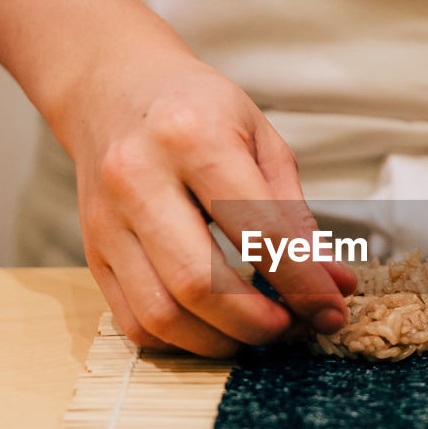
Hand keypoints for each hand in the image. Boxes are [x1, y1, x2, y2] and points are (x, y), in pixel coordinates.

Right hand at [62, 45, 355, 355]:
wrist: (112, 87)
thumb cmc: (196, 110)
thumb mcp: (259, 139)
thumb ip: (295, 215)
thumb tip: (335, 282)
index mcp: (192, 137)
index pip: (258, 232)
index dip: (303, 283)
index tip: (332, 309)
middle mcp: (138, 178)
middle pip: (199, 284)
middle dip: (258, 323)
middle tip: (294, 326)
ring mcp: (106, 220)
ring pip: (162, 314)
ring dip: (222, 341)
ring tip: (259, 329)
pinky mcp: (92, 251)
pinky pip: (134, 322)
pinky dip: (183, 340)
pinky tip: (215, 326)